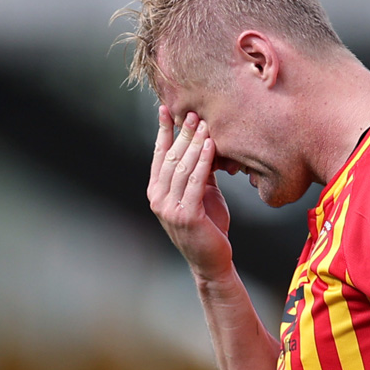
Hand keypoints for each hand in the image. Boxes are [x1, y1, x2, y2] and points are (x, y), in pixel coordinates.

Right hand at [146, 106, 231, 280]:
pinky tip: (211, 146)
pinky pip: (195, 182)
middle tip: (193, 113)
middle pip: (171, 158)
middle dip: (182, 134)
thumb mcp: (201, 193)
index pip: (159, 155)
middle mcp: (158, 199)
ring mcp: (169, 208)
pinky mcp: (186, 216)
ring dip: (193, 144)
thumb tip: (201, 141)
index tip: (166, 109)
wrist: (212, 260)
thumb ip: (197, 171)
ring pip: (181, 168)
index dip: (163, 131)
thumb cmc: (207, 226)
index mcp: (157, 191)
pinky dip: (203, 161)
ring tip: (204, 125)